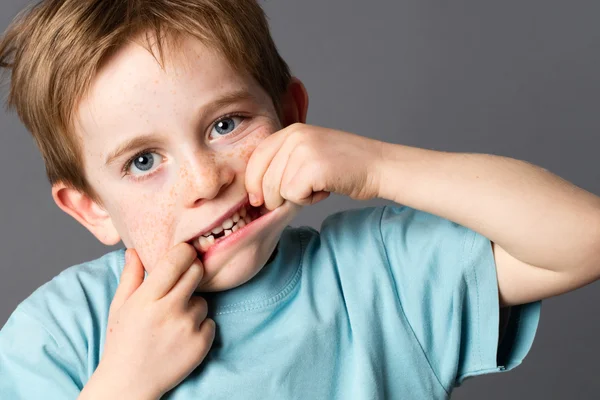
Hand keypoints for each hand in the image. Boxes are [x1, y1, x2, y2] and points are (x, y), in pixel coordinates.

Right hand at [95, 244, 215, 398]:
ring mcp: (187, 328)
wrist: (130, 383)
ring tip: (174, 320)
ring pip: (203, 300)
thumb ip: (131, 276)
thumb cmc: (122, 341)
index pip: (176, 260)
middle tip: (182, 282)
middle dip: (192, 271)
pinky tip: (182, 336)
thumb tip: (134, 249)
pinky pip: (210, 322)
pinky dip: (200, 326)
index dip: (184, 251)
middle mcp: (169, 310)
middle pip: (196, 272)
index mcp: (147, 298)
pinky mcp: (201, 344)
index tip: (184, 251)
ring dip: (193, 304)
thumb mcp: (120, 306)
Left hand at [245, 123, 384, 209]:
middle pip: (263, 178)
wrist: (379, 166)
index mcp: (291, 131)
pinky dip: (308, 201)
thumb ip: (285, 161)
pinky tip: (324, 190)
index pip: (256, 158)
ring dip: (295, 198)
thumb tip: (255, 190)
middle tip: (297, 197)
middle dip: (273, 197)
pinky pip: (293, 196)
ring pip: (276, 189)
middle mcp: (294, 136)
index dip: (253, 183)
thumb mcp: (310, 152)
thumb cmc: (346, 166)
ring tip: (317, 188)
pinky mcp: (312, 167)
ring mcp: (303, 150)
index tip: (258, 199)